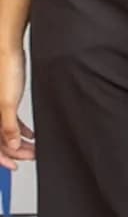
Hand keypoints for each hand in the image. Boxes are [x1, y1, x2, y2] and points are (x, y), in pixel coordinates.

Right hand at [0, 45, 35, 169]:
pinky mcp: (5, 100)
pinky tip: (31, 134)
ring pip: (6, 132)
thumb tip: (12, 146)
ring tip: (34, 147)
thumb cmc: (6, 70)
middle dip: (16, 151)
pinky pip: (10, 121)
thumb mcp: (8, 103)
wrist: (9, 50)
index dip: (3, 159)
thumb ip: (8, 126)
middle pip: (1, 141)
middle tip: (32, 156)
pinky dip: (20, 130)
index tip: (16, 166)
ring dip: (20, 141)